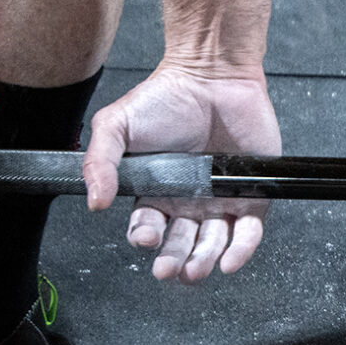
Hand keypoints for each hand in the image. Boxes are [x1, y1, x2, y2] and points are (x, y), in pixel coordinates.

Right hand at [82, 62, 279, 283]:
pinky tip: (228, 263)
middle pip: (180, 244)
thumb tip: (94, 201)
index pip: (148, 227)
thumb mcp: (117, 125)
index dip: (145, 237)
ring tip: (195, 270)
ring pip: (212, 244)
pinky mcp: (251, 196)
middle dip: (173, 261)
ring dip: (203, 262)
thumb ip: (100, 162)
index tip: (145, 237)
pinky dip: (241, 251)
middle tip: (168, 268)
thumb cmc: (164, 97)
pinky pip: (248, 232)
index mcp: (155, 192)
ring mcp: (219, 200)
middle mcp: (187, 202)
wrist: (211, 75)